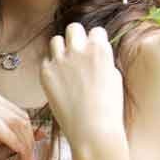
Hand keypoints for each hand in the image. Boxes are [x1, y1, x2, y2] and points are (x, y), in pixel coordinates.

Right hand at [0, 89, 46, 159]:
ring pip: (15, 125)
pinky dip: (14, 145)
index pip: (22, 116)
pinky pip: (2, 130)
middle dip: (30, 146)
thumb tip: (41, 134)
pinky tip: (17, 159)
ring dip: (25, 149)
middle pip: (21, 120)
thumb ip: (12, 133)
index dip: (30, 139)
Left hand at [39, 23, 124, 144]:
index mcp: (100, 49)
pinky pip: (46, 61)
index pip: (95, 31)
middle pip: (74, 28)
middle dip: (77, 38)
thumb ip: (103, 61)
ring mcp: (60, 61)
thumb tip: (95, 54)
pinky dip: (52, 67)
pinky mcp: (46, 73)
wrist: (92, 130)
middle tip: (78, 55)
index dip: (95, 42)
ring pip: (56, 40)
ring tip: (66, 65)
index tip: (94, 54)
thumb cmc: (109, 108)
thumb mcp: (114, 78)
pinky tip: (59, 81)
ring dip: (61, 49)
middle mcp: (79, 50)